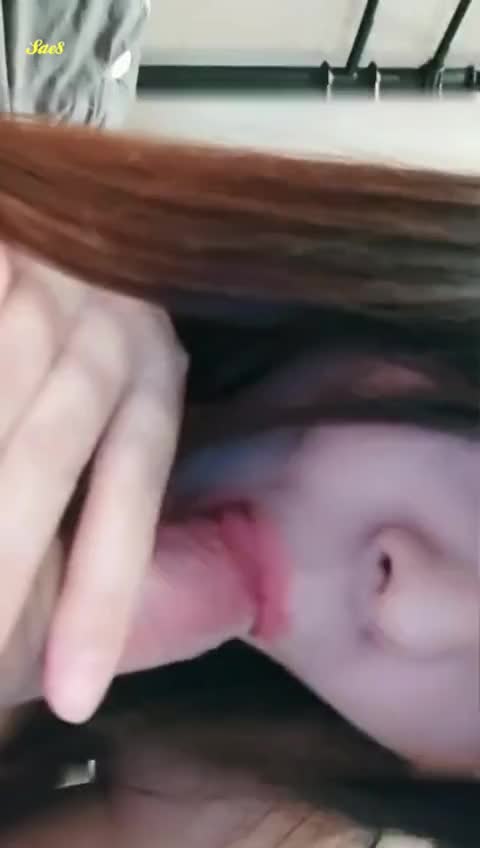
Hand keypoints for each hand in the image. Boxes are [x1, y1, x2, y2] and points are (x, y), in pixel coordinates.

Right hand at [0, 246, 187, 722]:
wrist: (51, 209)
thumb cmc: (79, 321)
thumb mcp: (111, 384)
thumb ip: (102, 475)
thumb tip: (79, 613)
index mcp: (151, 366)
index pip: (131, 487)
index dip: (103, 593)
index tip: (72, 694)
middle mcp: (105, 320)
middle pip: (44, 454)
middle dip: (8, 562)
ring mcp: (38, 273)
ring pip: (7, 405)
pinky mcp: (0, 242)